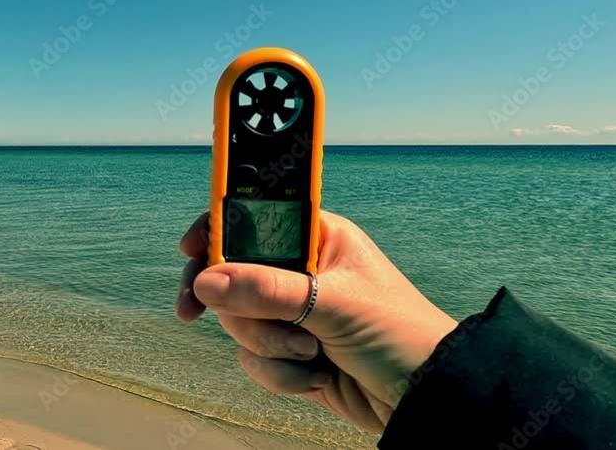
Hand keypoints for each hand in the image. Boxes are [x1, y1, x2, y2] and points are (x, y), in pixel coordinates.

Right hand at [176, 211, 456, 432]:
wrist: (425, 399)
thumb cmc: (399, 335)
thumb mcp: (334, 304)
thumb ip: (268, 290)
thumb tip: (207, 282)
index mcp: (319, 238)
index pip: (257, 217)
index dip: (220, 225)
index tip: (189, 245)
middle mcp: (302, 271)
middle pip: (233, 273)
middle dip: (227, 300)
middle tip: (191, 310)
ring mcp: (294, 313)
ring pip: (239, 320)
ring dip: (268, 344)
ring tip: (311, 353)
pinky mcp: (290, 353)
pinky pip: (253, 358)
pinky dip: (279, 374)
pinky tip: (316, 377)